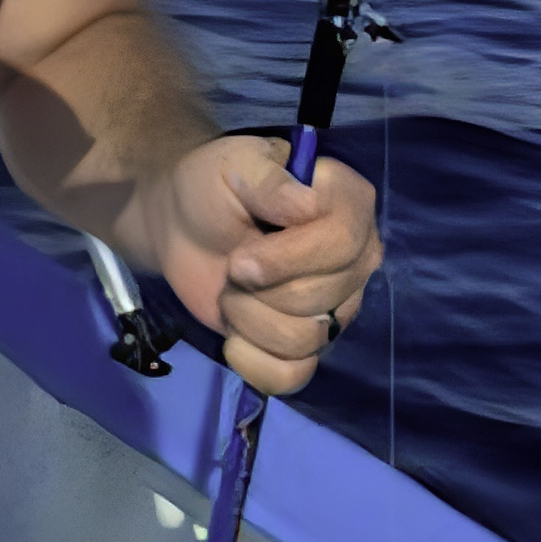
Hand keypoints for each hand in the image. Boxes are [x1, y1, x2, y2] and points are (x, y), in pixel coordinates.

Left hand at [141, 134, 380, 394]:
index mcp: (349, 205)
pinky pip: (295, 376)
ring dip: (249, 321)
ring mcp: (338, 304)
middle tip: (233, 267)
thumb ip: (269, 180)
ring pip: (305, 340)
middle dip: (256, 290)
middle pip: (318, 299)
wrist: (183, 225)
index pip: (341, 244)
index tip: (240, 259)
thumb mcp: (234, 165)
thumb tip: (307, 207)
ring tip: (232, 293)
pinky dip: (255, 365)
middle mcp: (357, 258)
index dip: (285, 260)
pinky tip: (233, 339)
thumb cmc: (213, 188)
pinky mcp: (310, 343)